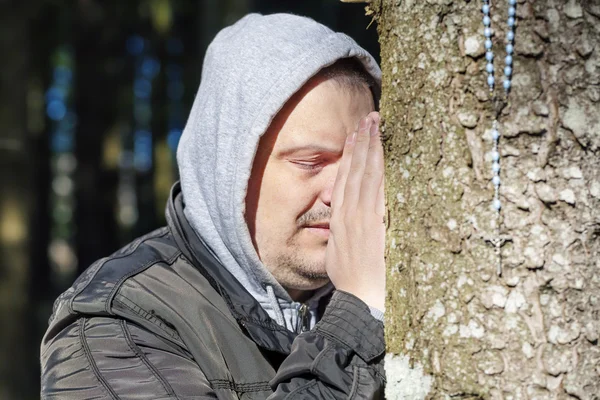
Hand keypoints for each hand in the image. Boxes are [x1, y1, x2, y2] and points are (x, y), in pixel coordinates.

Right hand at [325, 112, 384, 310]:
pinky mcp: (378, 220)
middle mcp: (350, 211)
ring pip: (367, 173)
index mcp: (340, 218)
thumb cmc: (353, 280)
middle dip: (363, 142)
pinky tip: (387, 151)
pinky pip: (381, 187)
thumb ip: (342, 233)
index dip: (350, 155)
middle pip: (356, 169)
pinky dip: (382, 167)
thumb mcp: (337, 254)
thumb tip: (345, 223)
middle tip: (370, 118)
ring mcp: (364, 214)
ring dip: (372, 147)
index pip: (345, 178)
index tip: (356, 136)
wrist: (363, 297)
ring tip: (376, 125)